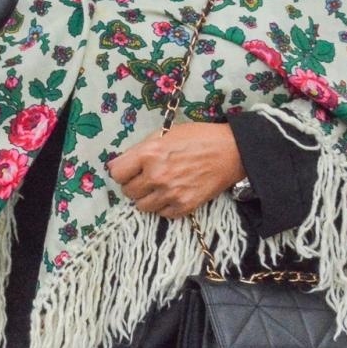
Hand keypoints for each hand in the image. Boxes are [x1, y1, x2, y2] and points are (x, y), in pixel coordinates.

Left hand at [108, 123, 244, 218]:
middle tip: (144, 177)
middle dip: (133, 184)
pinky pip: (161, 214)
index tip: (127, 170)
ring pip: (141, 206)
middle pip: (127, 191)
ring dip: (146, 197)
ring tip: (158, 187)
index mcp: (149, 153)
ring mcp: (170, 193)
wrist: (230, 151)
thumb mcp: (165, 133)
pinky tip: (171, 193)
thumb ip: (142, 148)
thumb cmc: (197, 137)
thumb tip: (123, 163)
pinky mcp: (184, 206)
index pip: (116, 173)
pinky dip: (163, 206)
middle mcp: (156, 175)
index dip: (121, 171)